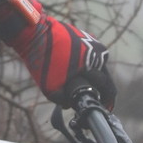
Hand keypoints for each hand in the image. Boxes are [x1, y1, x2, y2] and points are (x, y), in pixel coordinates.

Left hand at [0, 0, 115, 108]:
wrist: (34, 33)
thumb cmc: (44, 60)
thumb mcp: (51, 88)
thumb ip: (63, 100)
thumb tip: (69, 104)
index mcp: (95, 62)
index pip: (108, 88)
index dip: (107, 102)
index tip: (106, 109)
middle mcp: (98, 50)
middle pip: (104, 76)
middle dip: (99, 89)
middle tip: (92, 99)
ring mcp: (92, 40)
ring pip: (97, 64)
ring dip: (92, 75)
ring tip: (83, 86)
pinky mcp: (84, 35)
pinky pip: (90, 54)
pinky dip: (85, 63)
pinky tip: (76, 70)